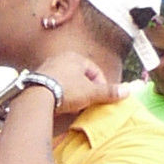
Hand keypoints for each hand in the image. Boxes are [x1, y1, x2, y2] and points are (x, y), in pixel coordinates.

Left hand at [0, 55, 117, 116]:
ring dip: (72, 93)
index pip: (94, 70)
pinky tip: (60, 105)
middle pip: (79, 76)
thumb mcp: (91, 92)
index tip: (101, 98)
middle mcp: (59, 58)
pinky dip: (59, 95)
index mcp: (74, 57)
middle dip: (86, 90)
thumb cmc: (66, 90)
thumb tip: (128, 91)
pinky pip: (52, 86)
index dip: (101, 85)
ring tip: (74, 106)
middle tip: (88, 103)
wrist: (35, 97)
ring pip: (66, 81)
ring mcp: (45, 68)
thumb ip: (108, 92)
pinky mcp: (35, 80)